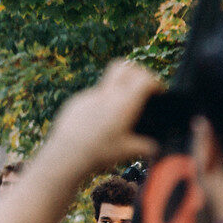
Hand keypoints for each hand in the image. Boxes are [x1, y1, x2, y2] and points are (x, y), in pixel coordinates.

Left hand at [42, 59, 161, 173]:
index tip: (158, 91)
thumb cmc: (98, 153)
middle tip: (141, 87)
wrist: (65, 155)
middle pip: (124, 67)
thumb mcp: (127, 152)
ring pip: (106, 84)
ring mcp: (89, 96)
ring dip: (116, 92)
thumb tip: (154, 148)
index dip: (154, 82)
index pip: (143, 79)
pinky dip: (99, 104)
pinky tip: (97, 122)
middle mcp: (106, 95)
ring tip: (117, 113)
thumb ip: (145, 147)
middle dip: (136, 72)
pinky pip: (92, 97)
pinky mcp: (76, 102)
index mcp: (123, 103)